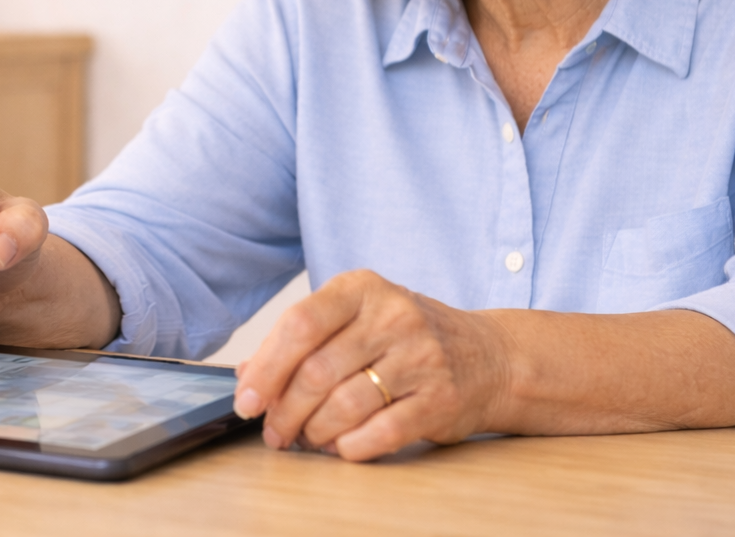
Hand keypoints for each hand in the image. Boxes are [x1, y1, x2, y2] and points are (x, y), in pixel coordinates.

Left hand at [232, 270, 508, 461]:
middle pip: (317, 370)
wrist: (487, 355)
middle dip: (285, 410)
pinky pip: (381, 431)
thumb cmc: (405, 337)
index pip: (300, 323)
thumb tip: (247, 376)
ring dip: (315, 432)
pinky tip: (342, 446)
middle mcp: (393, 315)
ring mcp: (420, 356)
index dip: (266, 367)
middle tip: (275, 432)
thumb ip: (303, 340)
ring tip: (307, 439)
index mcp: (362, 288)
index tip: (247, 401)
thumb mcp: (356, 319)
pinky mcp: (440, 397)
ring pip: (345, 404)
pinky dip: (351, 446)